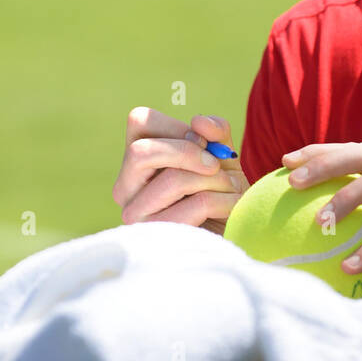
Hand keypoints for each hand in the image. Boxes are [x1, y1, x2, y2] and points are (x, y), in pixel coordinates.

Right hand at [114, 107, 247, 233]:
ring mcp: (136, 216)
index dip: (176, 127)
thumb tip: (198, 121)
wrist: (235, 231)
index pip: (139, 121)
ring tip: (231, 187)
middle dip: (187, 152)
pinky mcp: (160, 239)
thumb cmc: (222, 191)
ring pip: (171, 181)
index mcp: (136, 162)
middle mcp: (126, 188)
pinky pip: (194, 206)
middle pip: (140, 152)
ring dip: (214, 179)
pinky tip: (231, 206)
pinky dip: (222, 200)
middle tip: (216, 164)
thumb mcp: (223, 155)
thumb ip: (215, 132)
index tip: (203, 143)